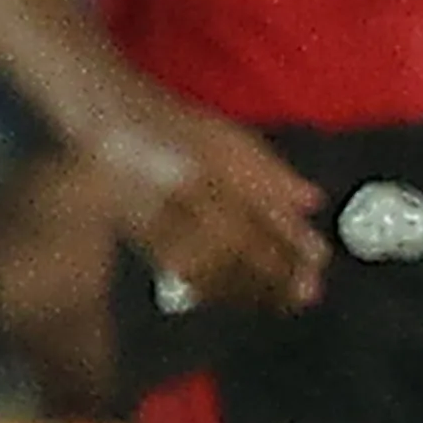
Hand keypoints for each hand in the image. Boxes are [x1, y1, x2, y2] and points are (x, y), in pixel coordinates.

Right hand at [101, 94, 334, 322]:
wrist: (106, 121)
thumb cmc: (168, 124)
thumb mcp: (227, 135)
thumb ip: (269, 171)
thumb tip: (309, 202)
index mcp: (202, 165)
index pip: (255, 211)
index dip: (287, 241)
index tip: (316, 260)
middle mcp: (176, 194)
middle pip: (234, 245)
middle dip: (272, 274)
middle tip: (304, 293)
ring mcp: (154, 218)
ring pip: (206, 265)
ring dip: (246, 288)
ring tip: (278, 301)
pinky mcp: (141, 236)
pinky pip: (181, 271)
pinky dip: (213, 289)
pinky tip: (235, 296)